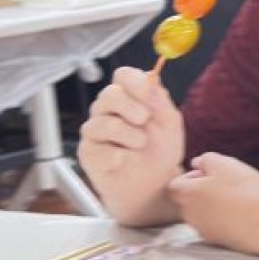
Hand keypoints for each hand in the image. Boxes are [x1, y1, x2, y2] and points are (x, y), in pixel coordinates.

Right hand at [78, 67, 184, 219]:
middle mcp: (107, 110)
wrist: (153, 184)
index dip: (134, 81)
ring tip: (141, 146)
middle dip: (132, 108)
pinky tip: (128, 161)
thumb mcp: (170, 124)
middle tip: (145, 121)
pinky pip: (100, 151)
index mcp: (129, 97)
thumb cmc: (160, 150)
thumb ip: (161, 101)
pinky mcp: (87, 153)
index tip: (148, 90)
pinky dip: (121, 158)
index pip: (122, 75)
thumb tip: (152, 81)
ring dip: (131, 137)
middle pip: (108, 94)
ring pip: (104, 124)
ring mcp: (94, 131)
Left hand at [169, 153, 258, 253]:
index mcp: (186, 195)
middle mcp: (189, 215)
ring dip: (213, 207)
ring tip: (236, 200)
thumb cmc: (243, 188)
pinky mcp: (218, 242)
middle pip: (187, 201)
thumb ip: (206, 159)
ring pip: (202, 215)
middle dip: (201, 193)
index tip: (209, 174)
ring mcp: (203, 231)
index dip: (189, 177)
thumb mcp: (224, 163)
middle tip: (224, 185)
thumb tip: (197, 163)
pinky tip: (243, 214)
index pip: (174, 186)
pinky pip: (216, 228)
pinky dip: (224, 221)